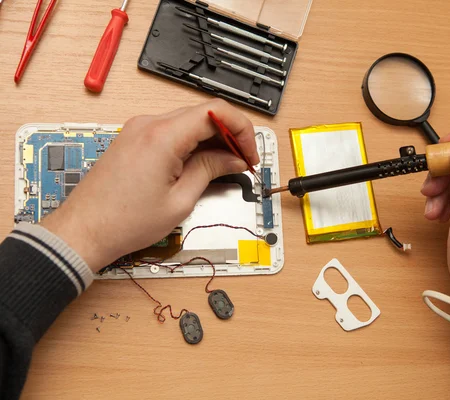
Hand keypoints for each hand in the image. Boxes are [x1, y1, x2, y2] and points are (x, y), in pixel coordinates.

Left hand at [41, 99, 257, 272]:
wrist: (84, 231)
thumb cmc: (124, 221)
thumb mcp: (180, 200)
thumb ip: (211, 170)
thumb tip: (233, 160)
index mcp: (163, 136)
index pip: (216, 111)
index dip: (241, 129)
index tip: (250, 152)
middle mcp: (149, 124)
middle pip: (204, 113)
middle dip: (230, 135)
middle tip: (244, 161)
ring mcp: (139, 130)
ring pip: (189, 121)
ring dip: (212, 139)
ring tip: (226, 166)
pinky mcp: (134, 139)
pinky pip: (172, 131)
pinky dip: (193, 142)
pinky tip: (202, 163)